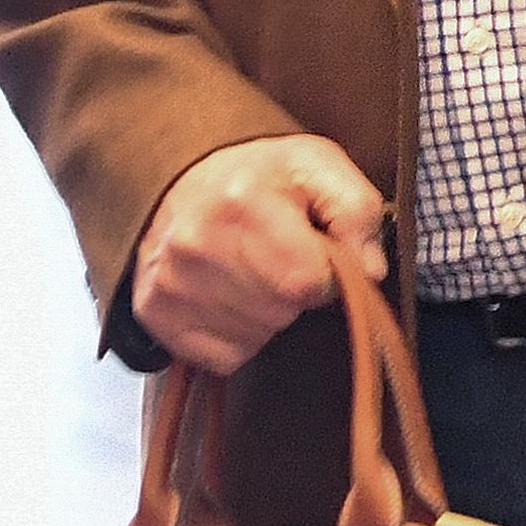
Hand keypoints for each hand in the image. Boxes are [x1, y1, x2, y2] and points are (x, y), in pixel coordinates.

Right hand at [132, 134, 387, 374]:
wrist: (183, 176)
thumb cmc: (261, 175)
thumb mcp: (320, 167)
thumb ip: (358, 211)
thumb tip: (371, 271)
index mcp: (243, 204)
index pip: (308, 280)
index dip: (326, 273)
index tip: (314, 251)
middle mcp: (195, 246)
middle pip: (282, 311)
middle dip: (296, 291)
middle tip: (280, 257)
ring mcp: (169, 283)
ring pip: (256, 337)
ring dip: (268, 314)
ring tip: (252, 271)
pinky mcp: (154, 313)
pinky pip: (224, 357)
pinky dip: (238, 337)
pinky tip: (230, 296)